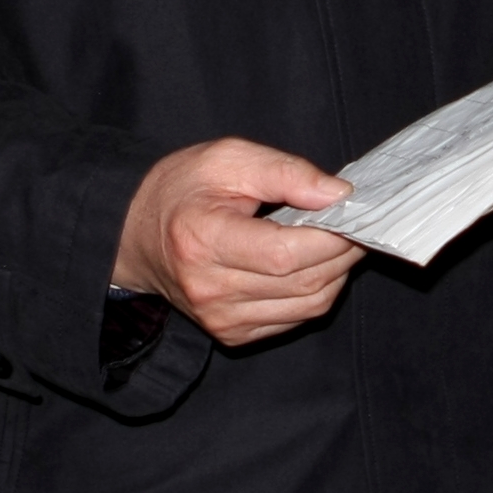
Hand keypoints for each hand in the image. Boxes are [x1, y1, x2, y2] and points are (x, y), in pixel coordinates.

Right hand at [112, 137, 364, 347]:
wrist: (135, 236)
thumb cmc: (181, 190)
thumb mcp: (228, 158)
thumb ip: (286, 172)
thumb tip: (339, 195)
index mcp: (203, 241)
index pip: (284, 254)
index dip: (330, 236)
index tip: (353, 213)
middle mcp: (211, 289)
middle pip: (303, 282)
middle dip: (343, 252)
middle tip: (357, 223)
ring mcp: (220, 318)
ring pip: (308, 305)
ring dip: (336, 274)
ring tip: (338, 241)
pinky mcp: (231, 333)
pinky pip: (295, 318)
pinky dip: (317, 291)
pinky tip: (313, 263)